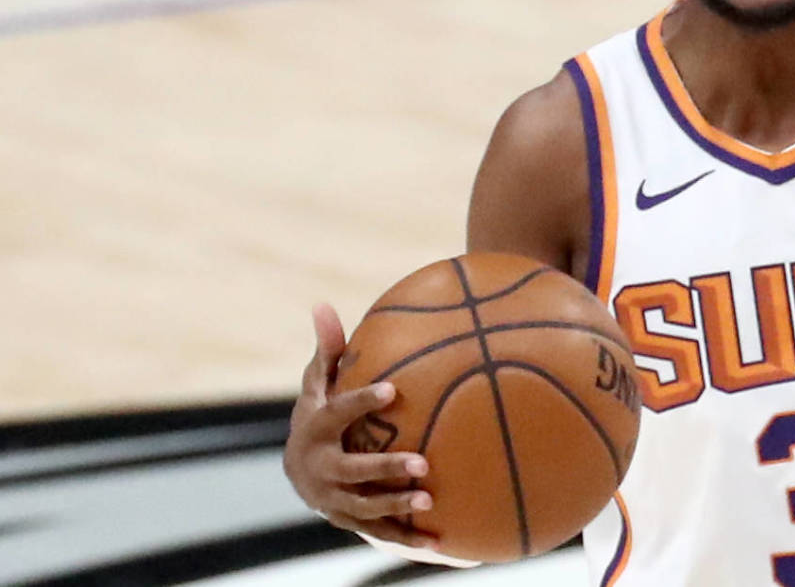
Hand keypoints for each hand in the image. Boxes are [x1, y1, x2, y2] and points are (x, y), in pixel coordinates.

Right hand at [283, 303, 438, 549]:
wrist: (298, 473)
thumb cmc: (319, 416)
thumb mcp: (318, 384)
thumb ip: (329, 350)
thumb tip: (322, 304)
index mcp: (315, 430)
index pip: (338, 413)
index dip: (362, 401)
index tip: (393, 390)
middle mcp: (320, 469)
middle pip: (352, 470)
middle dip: (385, 467)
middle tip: (422, 462)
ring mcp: (333, 499)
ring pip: (364, 506)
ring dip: (396, 507)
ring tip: (429, 500)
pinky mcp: (349, 521)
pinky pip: (379, 532)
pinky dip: (408, 539)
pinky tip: (443, 543)